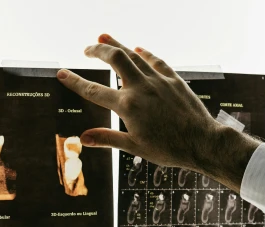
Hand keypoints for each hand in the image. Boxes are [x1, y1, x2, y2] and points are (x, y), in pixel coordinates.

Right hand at [57, 35, 259, 191]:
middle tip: (87, 48)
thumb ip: (108, 139)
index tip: (61, 73)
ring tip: (104, 38)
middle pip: (114, 58)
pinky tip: (139, 49)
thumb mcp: (136, 148)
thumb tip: (82, 138)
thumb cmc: (169, 150)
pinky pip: (156, 61)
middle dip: (97, 50)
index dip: (75, 81)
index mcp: (128, 107)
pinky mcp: (175, 80)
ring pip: (134, 55)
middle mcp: (141, 88)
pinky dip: (145, 53)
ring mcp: (159, 81)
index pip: (94, 90)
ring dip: (117, 45)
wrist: (203, 142)